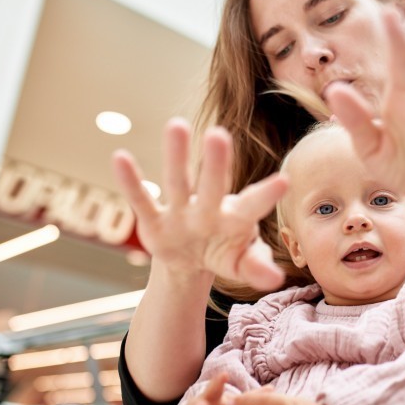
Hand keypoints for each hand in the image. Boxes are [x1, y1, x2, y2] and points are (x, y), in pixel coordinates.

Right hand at [112, 117, 286, 288]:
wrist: (190, 261)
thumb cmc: (225, 251)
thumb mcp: (241, 263)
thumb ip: (257, 267)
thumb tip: (275, 278)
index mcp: (237, 218)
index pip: (254, 204)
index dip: (267, 194)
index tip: (283, 181)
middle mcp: (209, 208)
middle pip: (214, 185)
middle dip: (216, 164)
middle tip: (218, 134)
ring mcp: (181, 211)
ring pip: (178, 182)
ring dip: (177, 156)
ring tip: (176, 125)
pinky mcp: (154, 220)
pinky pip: (141, 200)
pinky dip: (131, 182)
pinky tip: (120, 158)